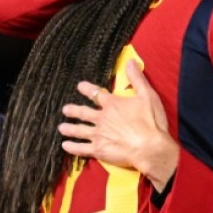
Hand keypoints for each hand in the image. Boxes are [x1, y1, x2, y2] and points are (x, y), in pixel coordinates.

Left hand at [59, 60, 178, 190]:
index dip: (87, 89)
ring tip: (61, 127)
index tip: (80, 86)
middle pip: (83, 113)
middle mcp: (102, 118)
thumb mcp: (147, 95)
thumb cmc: (151, 122)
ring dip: (69, 128)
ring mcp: (98, 134)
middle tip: (65, 109)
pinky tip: (65, 146)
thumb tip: (130, 62)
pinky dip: (72, 147)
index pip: (96, 94)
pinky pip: (82, 148)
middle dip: (73, 110)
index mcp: (112, 105)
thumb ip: (137, 78)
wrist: (150, 148)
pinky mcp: (99, 150)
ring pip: (79, 130)